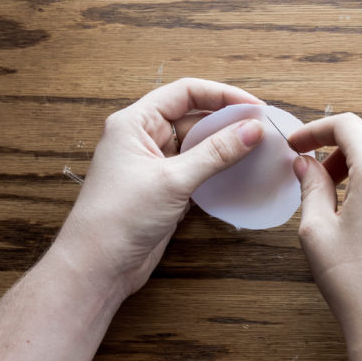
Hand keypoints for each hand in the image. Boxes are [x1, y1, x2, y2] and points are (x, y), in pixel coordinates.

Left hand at [51, 78, 264, 300]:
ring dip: (226, 147)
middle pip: (194, 117)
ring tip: (259, 151)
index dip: (221, 95)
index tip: (255, 107)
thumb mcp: (172, 180)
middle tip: (263, 131)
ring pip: (198, 146)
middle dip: (228, 121)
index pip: (184, 93)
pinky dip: (218, 171)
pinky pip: (197, 171)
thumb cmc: (119, 218)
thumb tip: (252, 129)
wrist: (98, 267)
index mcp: (135, 123)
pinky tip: (241, 175)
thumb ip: (215, 153)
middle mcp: (143, 139)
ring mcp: (154, 166)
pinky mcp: (164, 190)